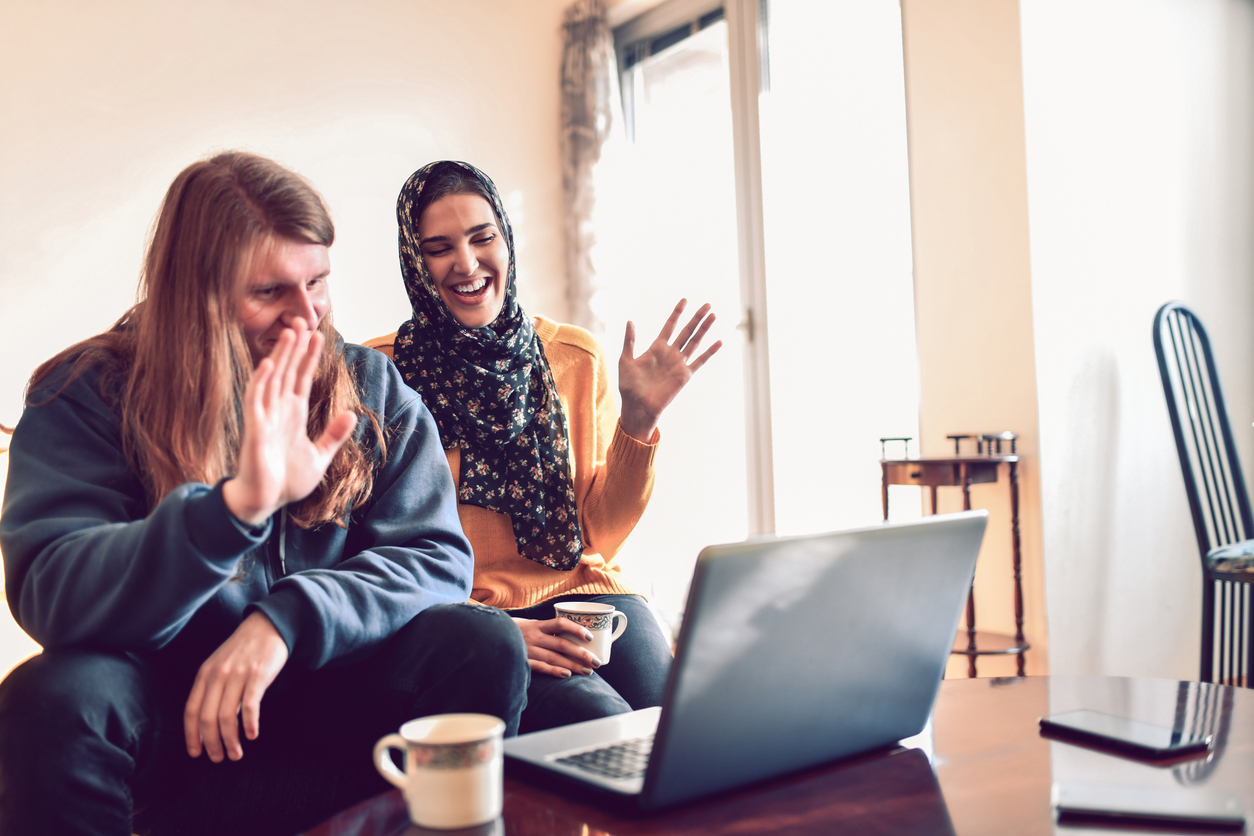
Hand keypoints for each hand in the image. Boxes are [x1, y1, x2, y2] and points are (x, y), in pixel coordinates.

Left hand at [184, 611, 289, 761]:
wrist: (268, 626)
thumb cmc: (244, 650)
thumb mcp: (220, 665)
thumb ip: (213, 690)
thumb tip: (210, 723)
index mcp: (204, 674)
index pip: (191, 711)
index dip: (191, 735)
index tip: (196, 753)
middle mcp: (218, 675)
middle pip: (207, 718)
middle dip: (211, 743)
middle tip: (218, 758)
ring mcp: (237, 674)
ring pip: (227, 716)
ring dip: (230, 740)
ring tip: (236, 754)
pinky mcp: (258, 675)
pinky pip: (250, 706)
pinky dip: (250, 724)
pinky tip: (252, 735)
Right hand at [223, 320, 357, 525]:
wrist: (265, 502)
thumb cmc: (287, 481)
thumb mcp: (320, 456)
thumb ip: (334, 435)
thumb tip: (352, 414)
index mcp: (294, 415)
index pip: (302, 379)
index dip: (309, 357)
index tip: (318, 335)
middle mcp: (278, 411)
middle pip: (288, 372)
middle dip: (295, 347)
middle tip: (302, 320)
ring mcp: (265, 417)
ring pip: (273, 379)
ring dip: (280, 356)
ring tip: (290, 332)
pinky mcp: (254, 428)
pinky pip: (255, 400)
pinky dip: (261, 381)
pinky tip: (268, 364)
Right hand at [511, 617, 602, 678]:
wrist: (489, 637)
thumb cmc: (515, 632)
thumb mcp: (530, 624)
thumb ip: (547, 628)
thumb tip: (574, 632)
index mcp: (538, 625)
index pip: (561, 623)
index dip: (577, 629)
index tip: (590, 637)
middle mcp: (534, 636)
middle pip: (562, 644)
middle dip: (581, 653)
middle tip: (596, 661)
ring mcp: (528, 649)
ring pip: (554, 657)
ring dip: (573, 665)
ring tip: (587, 671)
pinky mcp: (522, 661)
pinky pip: (540, 667)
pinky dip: (553, 671)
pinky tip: (566, 675)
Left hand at [619, 299, 721, 441]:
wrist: (637, 406)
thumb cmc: (628, 386)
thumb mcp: (625, 360)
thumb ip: (629, 341)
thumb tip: (630, 321)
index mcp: (656, 348)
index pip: (669, 326)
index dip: (677, 313)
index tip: (684, 300)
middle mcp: (670, 354)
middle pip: (686, 331)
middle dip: (696, 318)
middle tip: (707, 305)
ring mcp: (678, 364)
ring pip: (694, 342)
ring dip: (704, 329)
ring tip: (713, 316)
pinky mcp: (684, 375)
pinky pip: (699, 362)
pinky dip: (709, 352)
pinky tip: (719, 342)